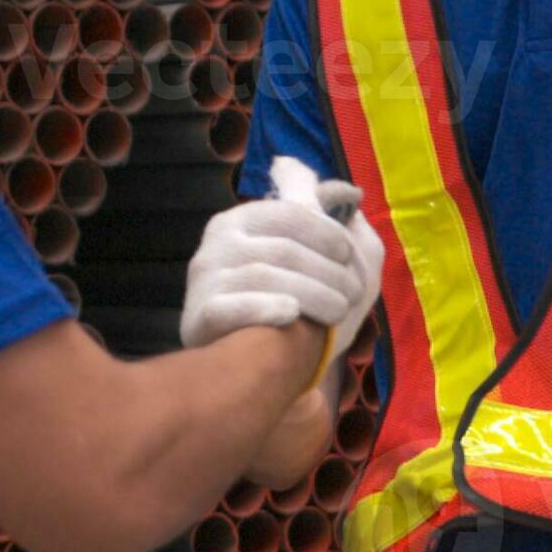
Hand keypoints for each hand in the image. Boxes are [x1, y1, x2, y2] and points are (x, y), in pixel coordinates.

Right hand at [182, 159, 383, 370]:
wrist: (244, 359)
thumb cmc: (281, 295)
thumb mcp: (302, 248)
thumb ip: (321, 214)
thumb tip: (352, 192)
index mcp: (239, 220)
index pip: (290, 214)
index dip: (328, 234)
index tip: (348, 256)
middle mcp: (216, 244)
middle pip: (284, 250)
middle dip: (329, 273)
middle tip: (353, 295)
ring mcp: (204, 281)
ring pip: (266, 278)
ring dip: (315, 296)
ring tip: (339, 312)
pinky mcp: (197, 317)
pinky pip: (233, 307)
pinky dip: (266, 309)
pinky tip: (292, 316)